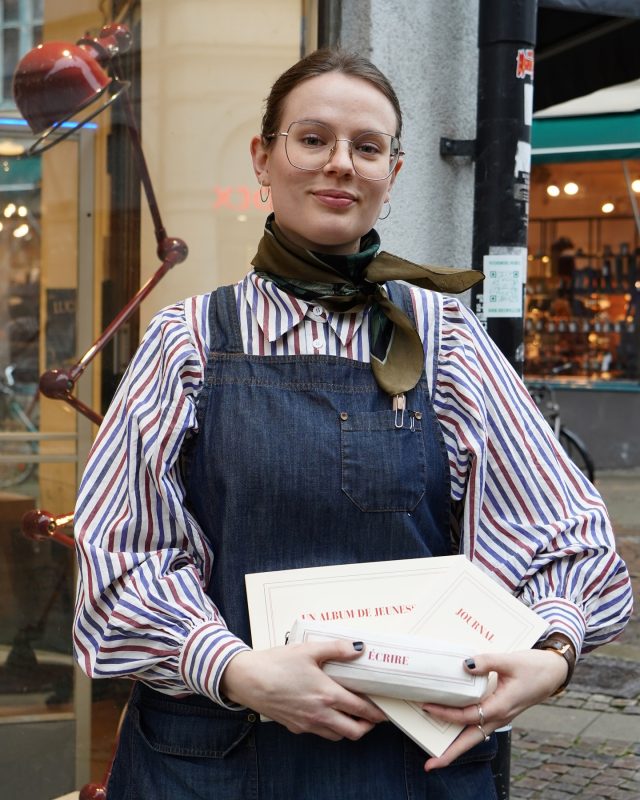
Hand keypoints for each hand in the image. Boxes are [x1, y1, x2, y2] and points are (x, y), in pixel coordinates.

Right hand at [220, 640, 386, 740]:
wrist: (248, 680)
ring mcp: (307, 724)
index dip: (377, 711)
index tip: (385, 709)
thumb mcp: (309, 650)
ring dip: (349, 728)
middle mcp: (320, 714)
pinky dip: (330, 728)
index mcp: (327, 695)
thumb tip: (358, 647)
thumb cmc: (277, 663)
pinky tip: (327, 713)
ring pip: (337, 736)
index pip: (361, 709)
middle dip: (368, 726)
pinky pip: (319, 733)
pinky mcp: (295, 727)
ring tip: (353, 715)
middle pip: (354, 731)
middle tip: (374, 716)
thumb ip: (336, 648)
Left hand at [421, 648, 568, 770]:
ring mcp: (499, 717)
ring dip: (456, 747)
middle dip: (450, 754)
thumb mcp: (510, 660)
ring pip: (474, 737)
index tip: (427, 707)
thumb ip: (487, 662)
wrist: (553, 673)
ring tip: (436, 755)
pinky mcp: (499, 712)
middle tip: (429, 766)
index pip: (467, 715)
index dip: (446, 713)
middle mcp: (499, 717)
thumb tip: (465, 664)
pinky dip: (464, 731)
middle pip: (470, 741)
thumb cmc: (534, 667)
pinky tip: (452, 727)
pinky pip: (479, 726)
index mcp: (500, 706)